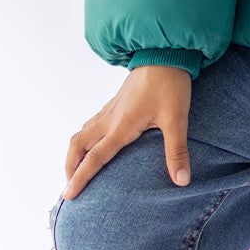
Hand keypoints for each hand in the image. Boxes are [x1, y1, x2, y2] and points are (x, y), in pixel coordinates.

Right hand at [62, 64, 191, 199]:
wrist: (165, 53)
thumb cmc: (170, 85)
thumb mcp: (176, 119)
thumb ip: (176, 151)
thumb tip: (181, 181)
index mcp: (121, 126)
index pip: (95, 158)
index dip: (80, 178)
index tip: (68, 196)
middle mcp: (111, 118)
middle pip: (78, 145)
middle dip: (70, 167)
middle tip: (69, 187)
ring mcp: (111, 109)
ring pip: (83, 132)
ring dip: (75, 152)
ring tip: (76, 170)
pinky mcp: (116, 102)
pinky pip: (92, 123)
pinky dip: (85, 138)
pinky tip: (94, 143)